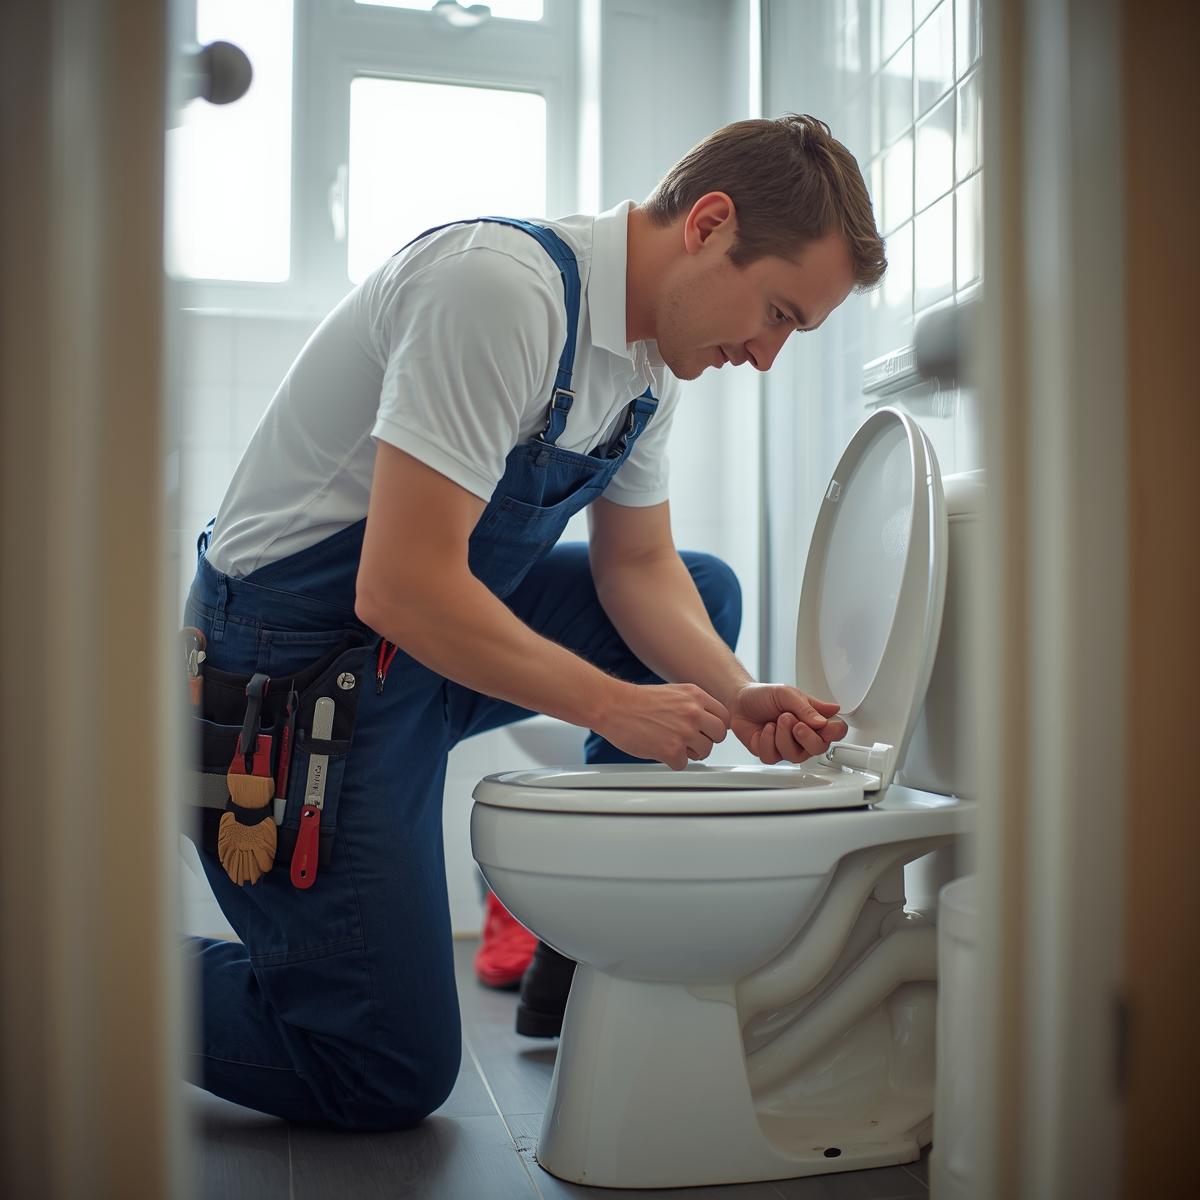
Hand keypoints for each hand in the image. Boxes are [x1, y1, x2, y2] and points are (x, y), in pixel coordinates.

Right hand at [594, 683, 730, 770]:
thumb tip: (710, 720)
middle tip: (692, 741)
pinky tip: (660, 750)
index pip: (724, 717)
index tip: (707, 731)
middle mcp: (693, 712)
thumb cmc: (638, 701)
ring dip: (690, 753)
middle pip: (719, 736)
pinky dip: (672, 761)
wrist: (613, 706)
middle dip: (707, 741)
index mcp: (695, 695)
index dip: (715, 727)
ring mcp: (684, 732)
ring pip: (705, 752)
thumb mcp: (674, 692)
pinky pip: (684, 764)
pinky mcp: (671, 750)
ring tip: (672, 744)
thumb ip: (694, 704)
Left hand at [730, 683, 847, 764]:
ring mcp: (788, 747)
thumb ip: (807, 708)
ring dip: (784, 737)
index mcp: (814, 719)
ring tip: (777, 720)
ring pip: (796, 756)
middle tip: (796, 724)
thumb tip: (823, 722)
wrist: (739, 701)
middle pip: (819, 748)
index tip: (824, 725)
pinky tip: (766, 729)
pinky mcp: (770, 754)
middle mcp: (804, 736)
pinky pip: (774, 757)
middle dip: (808, 738)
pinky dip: (768, 741)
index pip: (836, 731)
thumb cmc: (765, 696)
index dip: (834, 731)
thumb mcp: (787, 694)